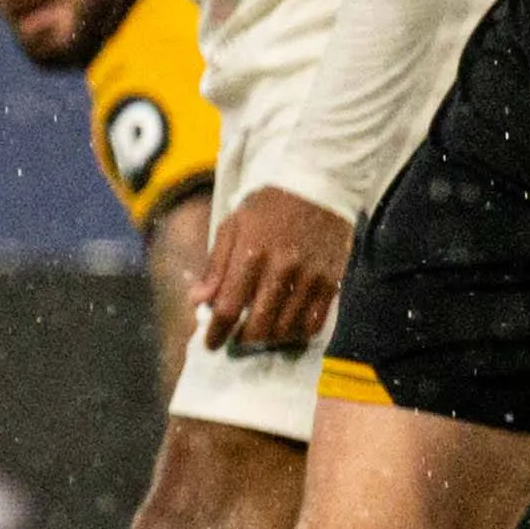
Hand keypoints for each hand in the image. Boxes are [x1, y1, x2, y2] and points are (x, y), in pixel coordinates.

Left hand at [193, 184, 353, 357]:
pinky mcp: (332, 281)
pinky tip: (287, 330)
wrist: (317, 184)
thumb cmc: (268, 205)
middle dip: (242, 340)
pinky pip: (315, 323)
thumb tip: (197, 300)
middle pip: (258, 325)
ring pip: (286, 329)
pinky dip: (298, 334)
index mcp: (251, 254)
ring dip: (269, 339)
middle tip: (236, 341)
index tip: (211, 343)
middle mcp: (282, 269)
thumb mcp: (232, 227)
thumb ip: (216, 266)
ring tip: (260, 335)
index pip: (227, 308)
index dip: (216, 332)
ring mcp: (310, 277)